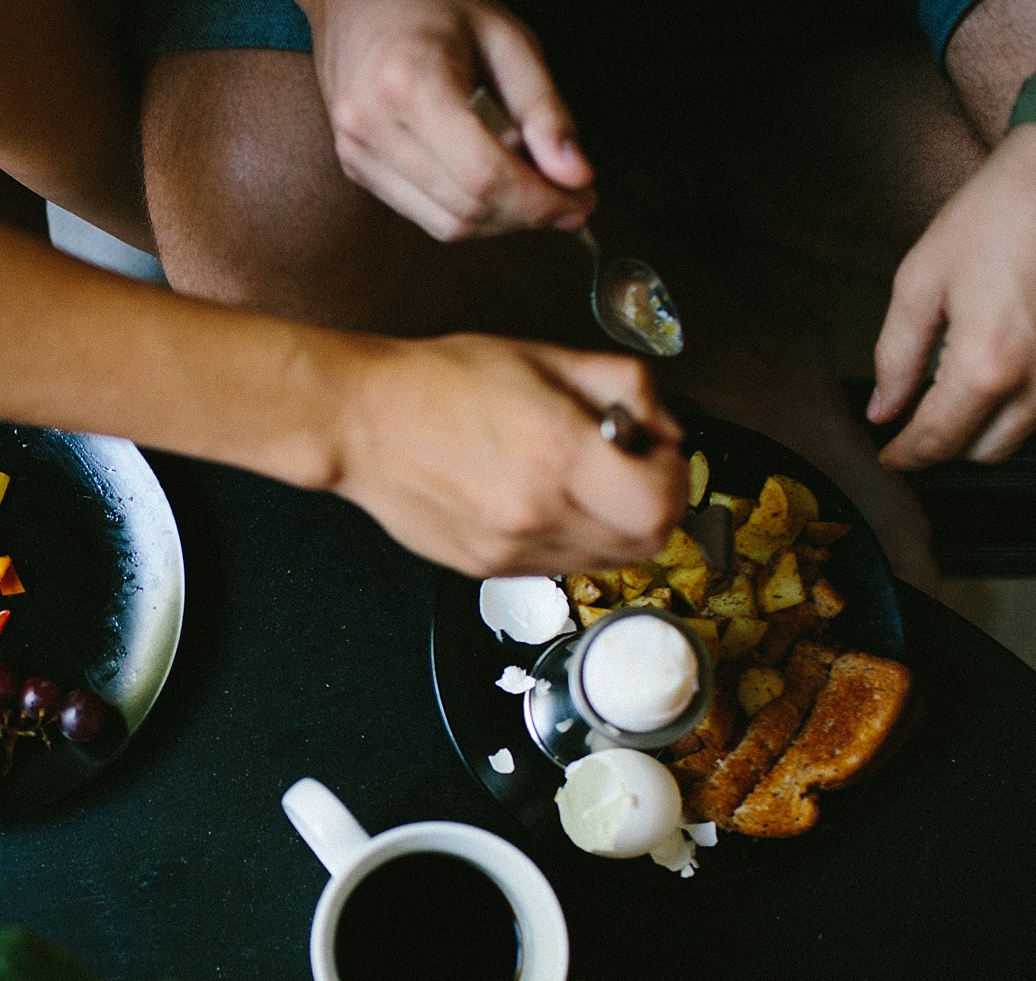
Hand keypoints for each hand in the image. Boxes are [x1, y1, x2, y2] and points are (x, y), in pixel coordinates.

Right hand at [303, 0, 595, 239]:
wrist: (360, 3)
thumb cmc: (435, 8)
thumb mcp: (506, 40)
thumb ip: (543, 109)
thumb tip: (575, 176)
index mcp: (409, 81)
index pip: (483, 173)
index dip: (539, 200)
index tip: (580, 201)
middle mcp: (372, 124)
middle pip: (466, 207)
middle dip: (528, 213)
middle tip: (569, 198)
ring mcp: (357, 151)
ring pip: (446, 224)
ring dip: (501, 219)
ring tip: (531, 188)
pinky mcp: (356, 168)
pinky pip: (425, 215)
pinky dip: (470, 211)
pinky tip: (491, 183)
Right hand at [329, 333, 684, 575]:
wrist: (362, 422)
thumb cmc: (445, 380)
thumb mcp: (546, 356)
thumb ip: (625, 386)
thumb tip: (665, 429)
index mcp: (558, 452)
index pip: (661, 504)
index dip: (674, 478)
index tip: (657, 453)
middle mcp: (537, 512)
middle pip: (644, 542)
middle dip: (653, 505)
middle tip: (631, 469)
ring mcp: (510, 549)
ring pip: (605, 561)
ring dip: (615, 526)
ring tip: (581, 481)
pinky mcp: (486, 568)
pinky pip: (559, 565)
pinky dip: (571, 538)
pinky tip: (544, 499)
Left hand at [868, 122, 1035, 469]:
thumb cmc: (1002, 208)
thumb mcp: (922, 278)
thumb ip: (896, 356)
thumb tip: (884, 408)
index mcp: (991, 366)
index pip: (940, 441)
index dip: (909, 453)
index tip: (894, 454)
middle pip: (991, 447)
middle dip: (955, 438)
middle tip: (933, 409)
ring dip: (1009, 400)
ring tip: (995, 343)